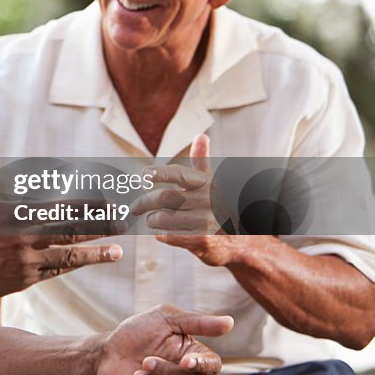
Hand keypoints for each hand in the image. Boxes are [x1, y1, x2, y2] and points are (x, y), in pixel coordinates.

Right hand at [0, 141, 122, 298]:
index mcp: (16, 215)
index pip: (60, 208)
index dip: (86, 205)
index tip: (107, 201)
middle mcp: (24, 239)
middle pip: (71, 232)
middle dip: (100, 227)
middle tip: (123, 222)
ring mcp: (25, 262)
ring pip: (68, 257)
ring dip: (95, 253)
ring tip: (117, 251)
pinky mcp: (23, 281)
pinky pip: (54, 272)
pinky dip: (73, 267)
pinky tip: (88, 262)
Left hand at [95, 305, 232, 374]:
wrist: (105, 354)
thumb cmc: (135, 333)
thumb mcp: (163, 318)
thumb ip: (196, 322)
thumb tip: (230, 322)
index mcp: (193, 355)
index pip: (214, 365)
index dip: (203, 366)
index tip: (185, 361)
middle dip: (171, 373)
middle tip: (146, 360)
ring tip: (138, 374)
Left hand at [134, 134, 242, 266]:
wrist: (240, 239)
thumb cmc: (216, 205)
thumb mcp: (210, 182)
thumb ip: (201, 160)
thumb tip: (201, 135)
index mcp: (205, 182)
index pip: (179, 173)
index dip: (159, 172)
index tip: (143, 174)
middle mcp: (207, 199)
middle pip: (163, 197)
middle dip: (143, 202)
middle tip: (134, 207)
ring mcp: (206, 220)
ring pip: (163, 218)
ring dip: (151, 220)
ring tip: (151, 220)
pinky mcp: (203, 239)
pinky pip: (169, 235)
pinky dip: (160, 234)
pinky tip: (161, 233)